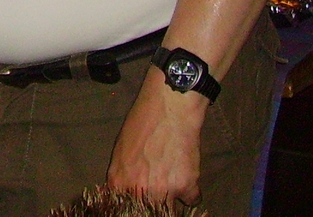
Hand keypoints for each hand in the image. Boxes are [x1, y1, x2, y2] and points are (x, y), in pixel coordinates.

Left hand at [106, 71, 207, 202]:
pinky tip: (187, 172)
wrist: (169, 107)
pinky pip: (193, 199)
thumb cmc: (143, 122)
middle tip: (160, 187)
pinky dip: (192, 190)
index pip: (125, 208)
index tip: (143, 202)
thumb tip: (128, 193)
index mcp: (119, 181)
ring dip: (174, 197)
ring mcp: (163, 189)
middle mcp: (139, 189)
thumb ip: (124, 176)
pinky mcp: (186, 185)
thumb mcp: (122, 149)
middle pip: (149, 210)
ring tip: (173, 178)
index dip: (136, 206)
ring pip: (170, 210)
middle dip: (156, 202)